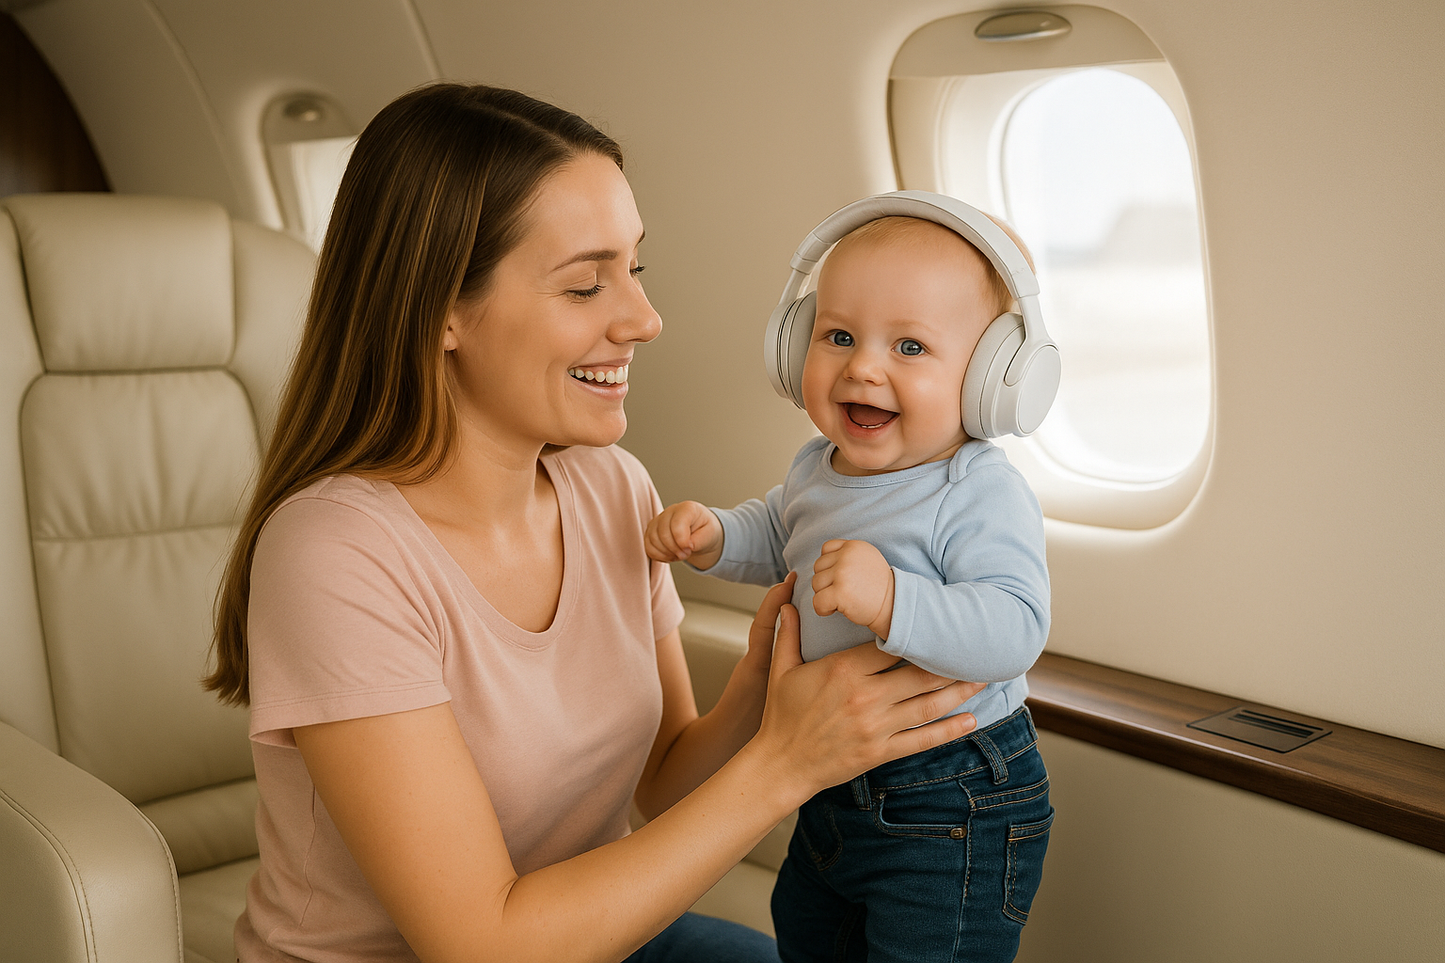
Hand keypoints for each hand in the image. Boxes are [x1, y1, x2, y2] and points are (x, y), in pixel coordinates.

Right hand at [645, 501, 723, 569]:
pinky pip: (648, 547)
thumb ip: (699, 540)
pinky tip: (670, 555)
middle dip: (674, 549)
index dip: (682, 541)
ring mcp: (658, 521)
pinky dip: (658, 556)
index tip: (690, 549)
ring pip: (653, 540)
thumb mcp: (710, 534)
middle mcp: (670, 511)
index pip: (677, 524)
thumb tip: (686, 547)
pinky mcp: (651, 531)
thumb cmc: (706, 530)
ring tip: (679, 555)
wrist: (701, 532)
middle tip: (685, 554)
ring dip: (666, 553)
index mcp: (687, 508)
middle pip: (663, 533)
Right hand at [746, 580, 984, 800]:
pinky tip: (971, 720)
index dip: (915, 633)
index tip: (937, 624)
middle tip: (974, 649)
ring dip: (959, 691)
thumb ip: (789, 633)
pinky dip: (949, 730)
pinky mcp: (881, 751)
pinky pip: (922, 740)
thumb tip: (789, 601)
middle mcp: (865, 696)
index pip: (889, 645)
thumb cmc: (781, 716)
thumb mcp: (781, 669)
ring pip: (927, 704)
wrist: (781, 764)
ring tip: (983, 678)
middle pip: (918, 673)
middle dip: (949, 661)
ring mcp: (876, 726)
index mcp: (843, 670)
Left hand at [812, 539, 894, 637]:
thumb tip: (823, 559)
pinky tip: (834, 609)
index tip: (843, 577)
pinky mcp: (840, 593)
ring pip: (816, 583)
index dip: (830, 565)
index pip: (826, 549)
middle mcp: (847, 556)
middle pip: (818, 567)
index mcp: (853, 546)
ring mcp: (843, 574)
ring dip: (825, 594)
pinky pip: (817, 601)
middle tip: (844, 590)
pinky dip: (822, 609)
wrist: (893, 605)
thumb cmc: (878, 586)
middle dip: (827, 581)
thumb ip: (847, 553)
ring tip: (843, 599)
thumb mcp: (867, 558)